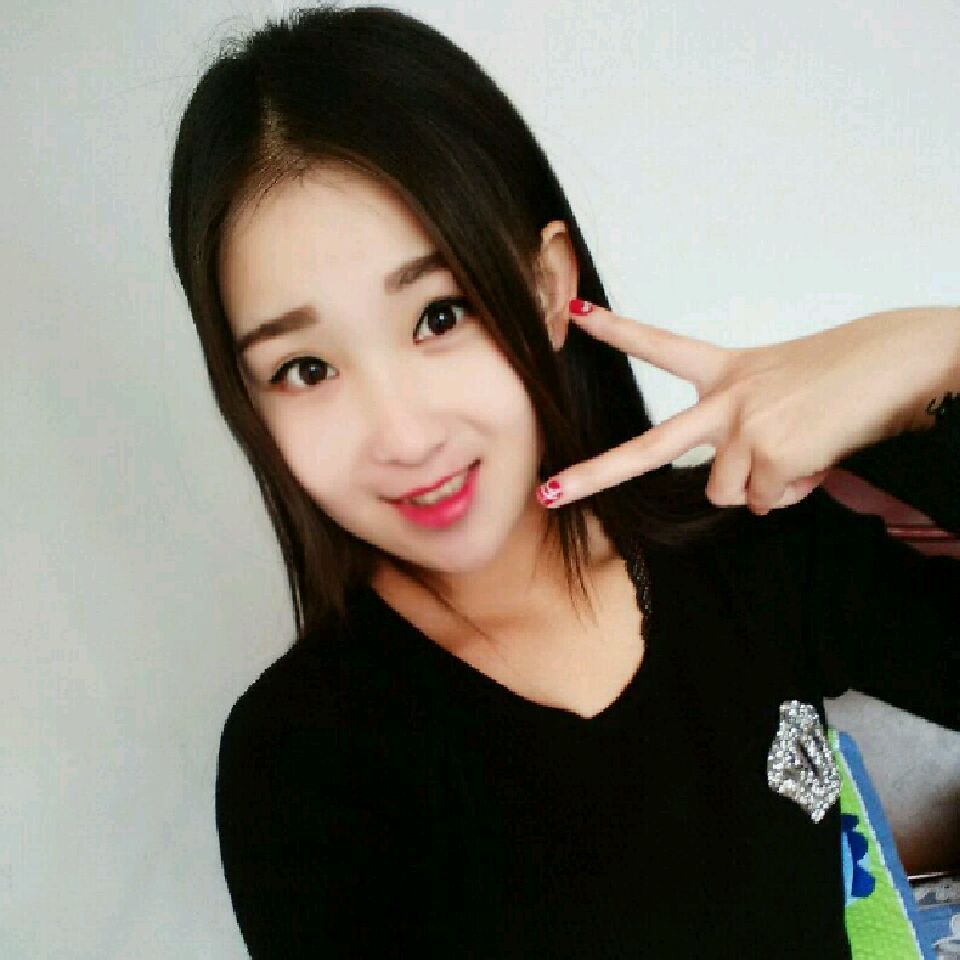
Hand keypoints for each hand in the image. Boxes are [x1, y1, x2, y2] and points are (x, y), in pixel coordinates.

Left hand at [536, 300, 953, 515]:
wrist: (906, 363)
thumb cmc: (849, 374)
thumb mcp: (782, 390)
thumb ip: (747, 433)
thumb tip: (748, 494)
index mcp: (727, 369)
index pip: (660, 345)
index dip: (616, 330)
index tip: (575, 313)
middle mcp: (726, 397)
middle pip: (649, 447)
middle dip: (595, 475)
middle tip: (551, 494)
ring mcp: (746, 426)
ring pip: (727, 493)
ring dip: (762, 486)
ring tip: (802, 449)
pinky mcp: (773, 455)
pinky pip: (767, 502)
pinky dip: (793, 492)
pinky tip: (818, 459)